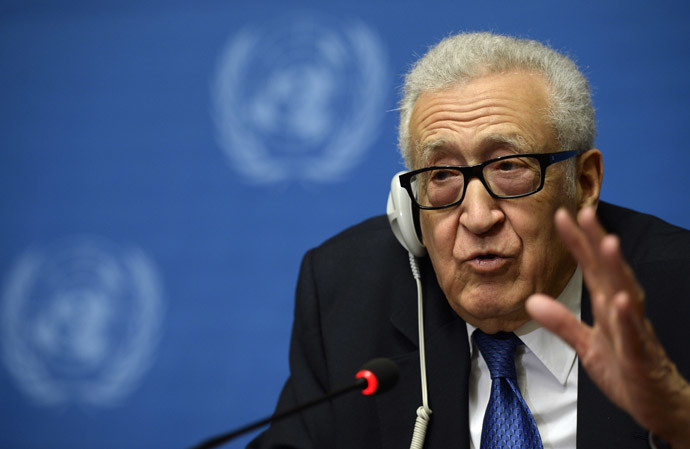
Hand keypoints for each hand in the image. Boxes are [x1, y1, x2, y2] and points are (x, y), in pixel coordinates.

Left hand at [525, 206, 689, 447]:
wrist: (657, 405)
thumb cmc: (625, 370)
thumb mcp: (586, 345)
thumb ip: (561, 322)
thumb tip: (532, 300)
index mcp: (608, 307)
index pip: (590, 268)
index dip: (577, 242)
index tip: (562, 215)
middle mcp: (623, 312)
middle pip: (609, 271)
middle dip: (598, 241)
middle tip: (585, 212)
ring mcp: (634, 333)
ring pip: (626, 294)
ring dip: (616, 269)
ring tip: (607, 242)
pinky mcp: (640, 358)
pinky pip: (634, 336)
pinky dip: (627, 319)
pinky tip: (621, 300)